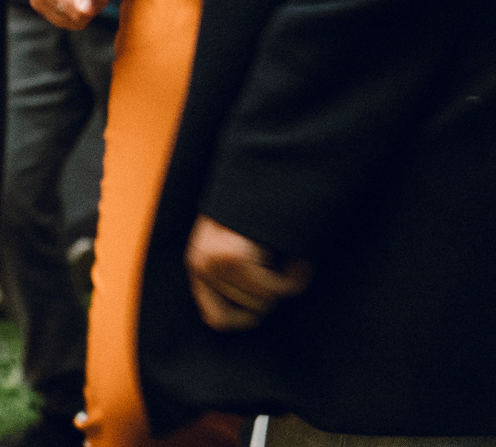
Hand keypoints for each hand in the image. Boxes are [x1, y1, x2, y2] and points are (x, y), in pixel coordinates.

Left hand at [185, 215, 311, 330]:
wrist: (270, 175)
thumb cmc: (261, 217)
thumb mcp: (239, 251)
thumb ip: (238, 281)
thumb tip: (257, 315)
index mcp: (198, 263)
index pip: (217, 320)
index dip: (248, 318)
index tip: (268, 299)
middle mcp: (200, 263)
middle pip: (250, 313)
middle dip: (274, 292)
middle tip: (283, 264)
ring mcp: (214, 260)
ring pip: (265, 302)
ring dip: (286, 282)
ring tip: (288, 255)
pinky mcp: (234, 256)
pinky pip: (277, 289)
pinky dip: (297, 278)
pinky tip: (297, 257)